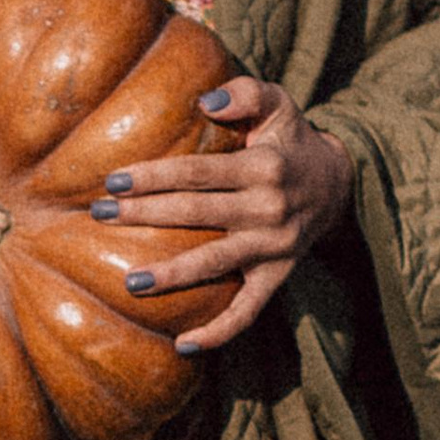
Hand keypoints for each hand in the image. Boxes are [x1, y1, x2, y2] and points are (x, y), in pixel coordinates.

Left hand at [90, 77, 355, 354]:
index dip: (154, 175)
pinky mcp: (277, 276)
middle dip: (145, 214)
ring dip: (173, 275)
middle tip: (100, 215)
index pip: (198, 172)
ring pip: (216, 263)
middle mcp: (268, 209)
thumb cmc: (291, 140)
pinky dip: (220, 332)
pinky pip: (248, 311)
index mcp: (263, 167)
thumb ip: (244, 93)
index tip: (113, 179)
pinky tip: (183, 345)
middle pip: (197, 213)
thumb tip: (204, 101)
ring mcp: (273, 248)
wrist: (339, 184)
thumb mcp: (279, 104)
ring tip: (130, 282)